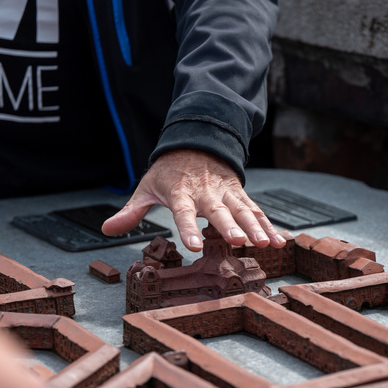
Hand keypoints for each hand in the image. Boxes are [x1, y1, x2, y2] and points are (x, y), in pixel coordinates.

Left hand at [102, 149, 286, 251]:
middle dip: (231, 227)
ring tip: (266, 244)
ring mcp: (226, 193)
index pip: (183, 213)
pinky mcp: (240, 194)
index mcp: (181, 192)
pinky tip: (280, 242)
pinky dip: (269, 225)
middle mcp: (206, 193)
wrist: (197, 142)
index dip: (187, 229)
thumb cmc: (169, 172)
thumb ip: (131, 211)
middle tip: (240, 242)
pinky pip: (256, 211)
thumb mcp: (147, 187)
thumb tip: (107, 228)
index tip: (192, 245)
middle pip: (220, 212)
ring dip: (256, 228)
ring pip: (244, 211)